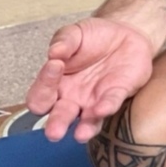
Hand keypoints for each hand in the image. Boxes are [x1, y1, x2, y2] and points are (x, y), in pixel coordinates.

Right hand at [25, 18, 154, 143]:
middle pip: (58, 118)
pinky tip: (103, 108)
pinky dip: (107, 108)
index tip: (55, 64)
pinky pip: (111, 106)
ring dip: (83, 129)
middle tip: (54, 131)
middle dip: (56, 125)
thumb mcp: (75, 33)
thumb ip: (64, 40)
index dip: (44, 84)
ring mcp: (94, 102)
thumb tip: (53, 51)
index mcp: (55, 85)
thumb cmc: (93, 38)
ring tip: (81, 134)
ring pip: (86, 122)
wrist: (125, 33)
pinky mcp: (116, 96)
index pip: (40, 96)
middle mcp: (72, 99)